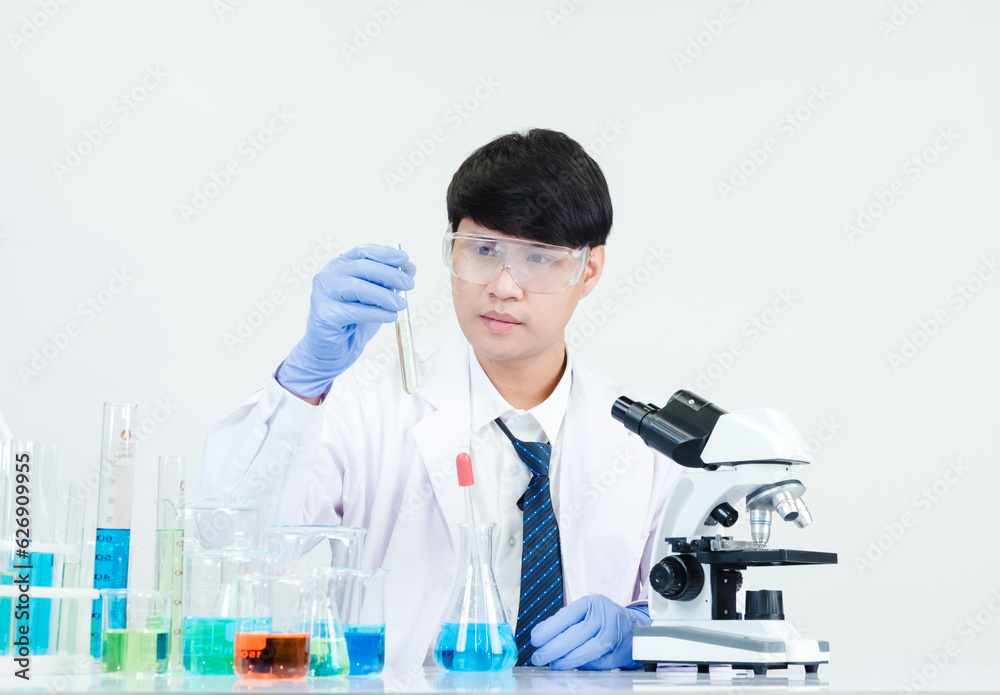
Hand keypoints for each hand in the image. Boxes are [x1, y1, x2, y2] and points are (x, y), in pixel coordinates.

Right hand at [276, 244, 415, 396]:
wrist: (334, 349)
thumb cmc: (354, 321)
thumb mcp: (377, 298)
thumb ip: (390, 282)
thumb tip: (410, 268)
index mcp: (340, 266)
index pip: (363, 252)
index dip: (385, 253)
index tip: (404, 259)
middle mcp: (328, 276)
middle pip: (362, 267)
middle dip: (390, 275)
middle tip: (409, 284)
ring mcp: (322, 294)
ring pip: (357, 288)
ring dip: (384, 295)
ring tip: (400, 304)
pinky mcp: (323, 314)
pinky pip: (354, 311)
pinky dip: (376, 313)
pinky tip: (390, 316)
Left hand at [529, 594, 649, 669]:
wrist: (633, 630)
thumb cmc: (602, 621)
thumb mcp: (584, 612)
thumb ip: (562, 621)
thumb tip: (539, 633)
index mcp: (593, 603)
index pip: (568, 615)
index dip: (550, 629)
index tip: (535, 639)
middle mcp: (605, 617)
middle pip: (577, 634)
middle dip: (554, 648)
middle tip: (538, 657)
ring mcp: (614, 637)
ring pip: (587, 650)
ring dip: (566, 660)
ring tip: (552, 664)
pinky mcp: (617, 655)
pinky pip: (595, 663)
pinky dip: (579, 665)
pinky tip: (568, 666)